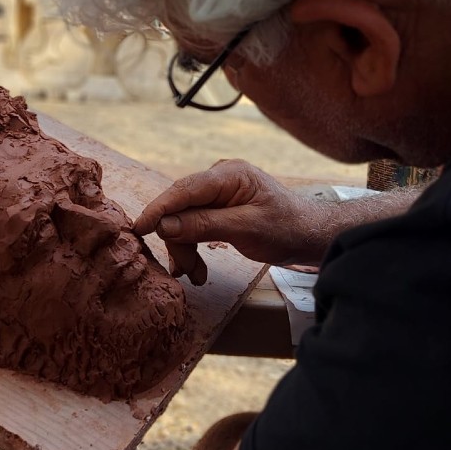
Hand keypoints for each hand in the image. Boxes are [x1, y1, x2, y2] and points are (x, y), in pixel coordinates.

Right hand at [132, 159, 332, 277]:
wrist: (312, 236)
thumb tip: (163, 226)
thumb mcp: (246, 230)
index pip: (183, 190)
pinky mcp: (219, 207)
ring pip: (184, 219)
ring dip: (185, 248)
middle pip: (180, 207)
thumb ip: (203, 225)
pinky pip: (194, 224)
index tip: (138, 229)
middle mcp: (219, 178)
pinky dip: (193, 245)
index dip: (158, 209)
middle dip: (177, 239)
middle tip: (182, 269)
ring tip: (194, 274)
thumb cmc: (287, 229)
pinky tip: (196, 267)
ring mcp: (219, 192)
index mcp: (228, 174)